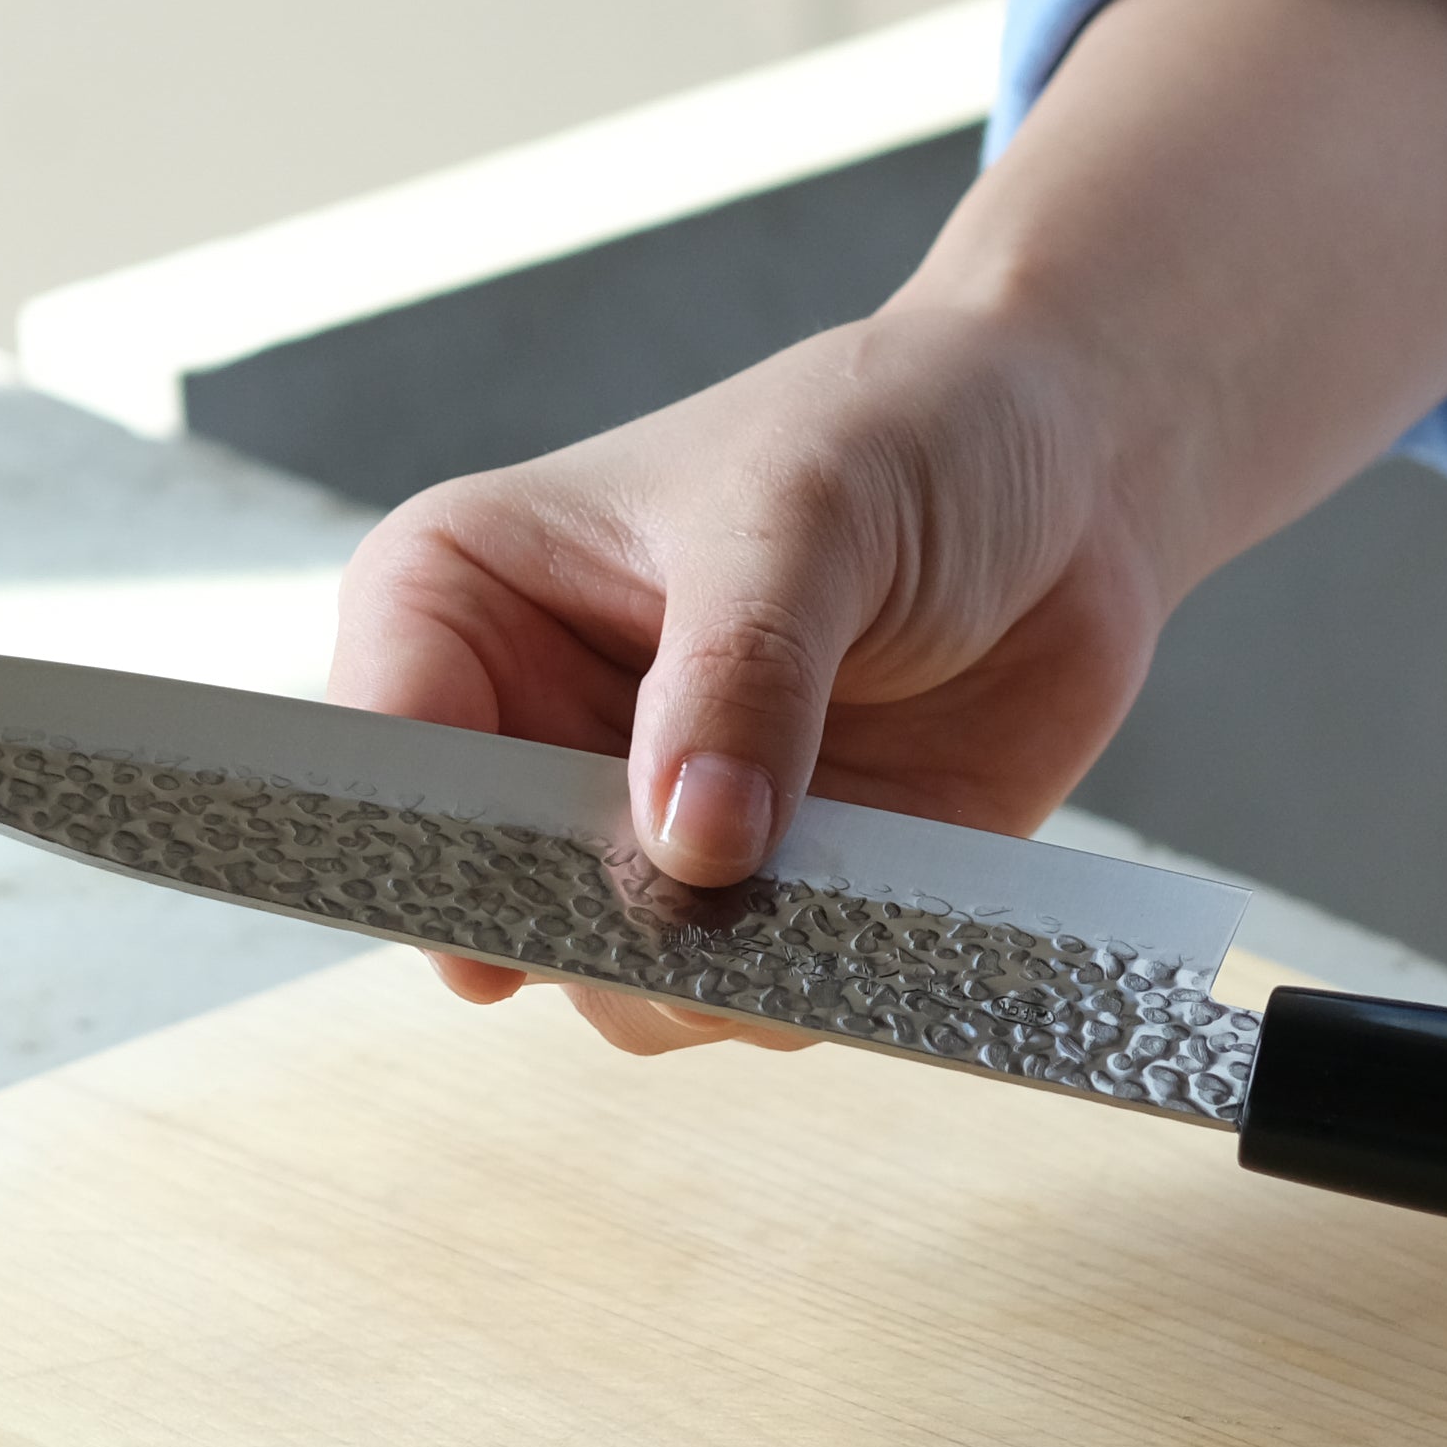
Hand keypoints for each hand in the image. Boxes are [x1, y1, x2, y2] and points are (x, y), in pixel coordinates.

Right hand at [330, 0, 1446, 1051]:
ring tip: (831, 867)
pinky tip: (886, 893)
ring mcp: (636, 835)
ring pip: (610, 988)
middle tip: (716, 887)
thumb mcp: (809, 516)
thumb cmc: (904, 435)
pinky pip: (742, 1011)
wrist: (1073, 481)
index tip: (532, 880)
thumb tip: (685, 852)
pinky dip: (814, 986)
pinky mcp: (755, 906)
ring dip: (720, 972)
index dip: (430, 836)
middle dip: (596, 925)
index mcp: (461, 603)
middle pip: (484, 907)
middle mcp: (525, 738)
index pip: (374, 751)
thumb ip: (738, 678)